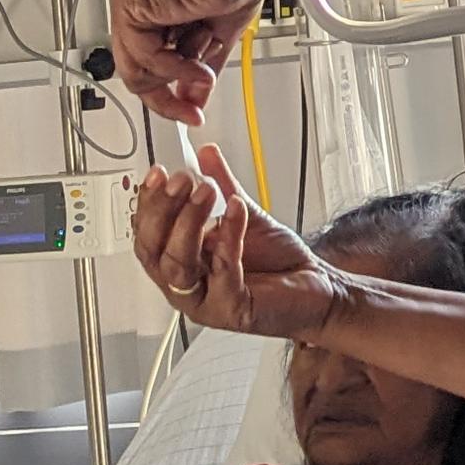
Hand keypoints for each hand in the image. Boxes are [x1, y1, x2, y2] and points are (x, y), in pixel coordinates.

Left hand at [109, 0, 263, 124]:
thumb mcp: (216, 41)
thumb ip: (198, 73)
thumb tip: (194, 100)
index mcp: (154, 14)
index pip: (146, 68)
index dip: (168, 97)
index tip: (189, 114)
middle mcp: (136, 9)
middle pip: (136, 74)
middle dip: (169, 96)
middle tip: (192, 110)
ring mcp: (128, 7)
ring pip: (137, 71)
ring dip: (179, 74)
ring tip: (204, 65)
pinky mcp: (128, 6)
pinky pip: (144, 58)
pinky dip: (174, 66)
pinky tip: (196, 62)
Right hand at [134, 144, 342, 341]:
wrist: (317, 287)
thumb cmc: (277, 262)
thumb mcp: (244, 214)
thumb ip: (222, 185)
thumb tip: (205, 154)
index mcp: (179, 262)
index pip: (147, 234)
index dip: (147, 203)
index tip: (157, 172)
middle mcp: (184, 285)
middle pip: (153, 251)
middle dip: (162, 211)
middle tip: (179, 180)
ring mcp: (205, 301)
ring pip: (178, 264)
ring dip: (189, 223)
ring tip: (206, 191)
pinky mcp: (232, 310)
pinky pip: (223, 271)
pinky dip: (228, 236)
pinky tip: (236, 210)